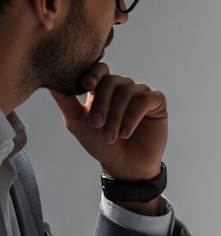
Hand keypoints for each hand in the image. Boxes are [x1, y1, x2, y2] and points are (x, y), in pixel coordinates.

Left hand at [50, 62, 167, 181]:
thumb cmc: (100, 145)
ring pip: (128, 91)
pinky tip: (127, 132)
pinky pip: (146, 99)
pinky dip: (134, 115)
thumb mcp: (77, 123)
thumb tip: (49, 82)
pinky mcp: (157, 103)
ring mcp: (141, 93)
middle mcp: (123, 87)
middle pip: (112, 81)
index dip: (94, 73)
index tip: (86, 86)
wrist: (124, 166)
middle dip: (102, 104)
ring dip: (117, 115)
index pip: (100, 69)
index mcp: (104, 89)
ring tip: (112, 136)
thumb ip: (65, 101)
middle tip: (96, 125)